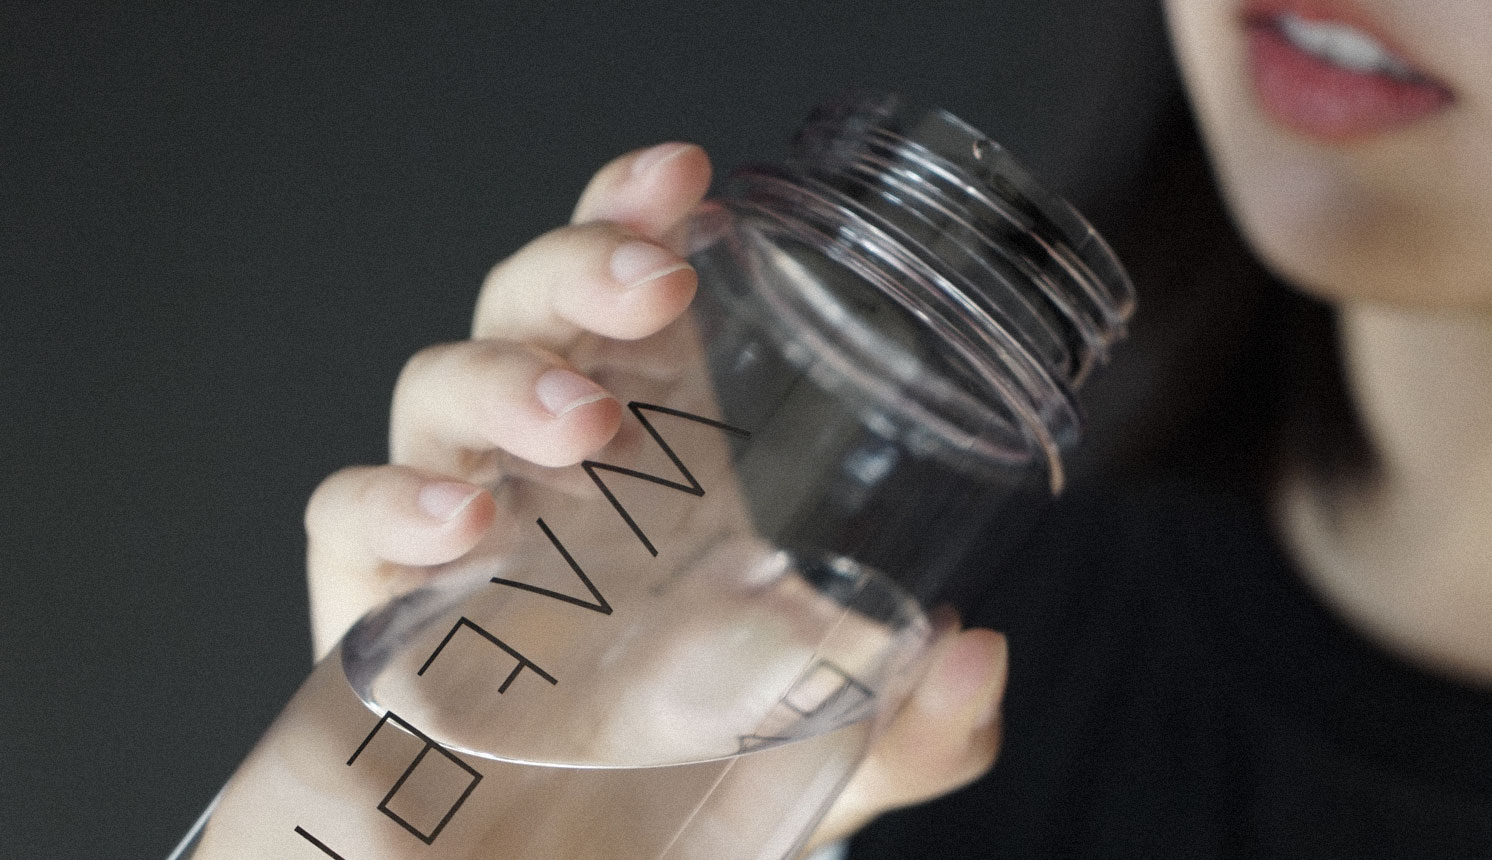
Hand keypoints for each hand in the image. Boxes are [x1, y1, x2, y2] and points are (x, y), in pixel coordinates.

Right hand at [300, 141, 1007, 847]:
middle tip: (658, 289)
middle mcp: (548, 458)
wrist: (604, 848)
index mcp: (658, 446)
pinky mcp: (381, 599)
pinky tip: (461, 518)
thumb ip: (924, 718)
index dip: (634, 213)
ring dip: (506, 380)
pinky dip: (390, 498)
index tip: (683, 175)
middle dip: (581, 267)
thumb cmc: (717, 752)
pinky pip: (351, 513)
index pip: (626, 290)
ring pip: (440, 387)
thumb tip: (979, 658)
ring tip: (584, 421)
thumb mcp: (840, 739)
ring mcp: (459, 518)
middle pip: (529, 307)